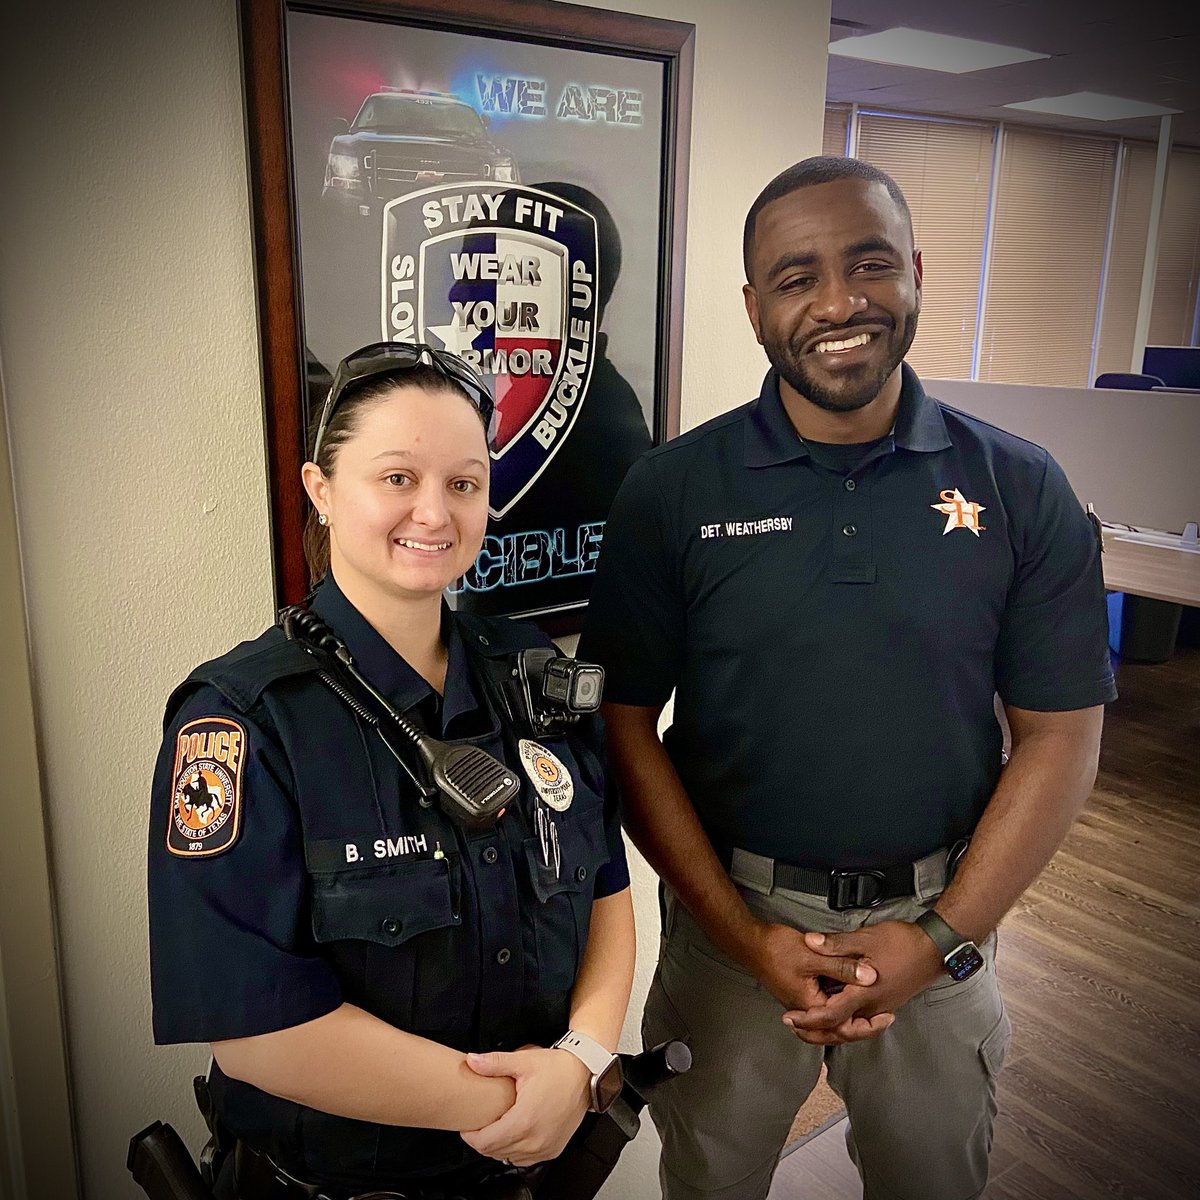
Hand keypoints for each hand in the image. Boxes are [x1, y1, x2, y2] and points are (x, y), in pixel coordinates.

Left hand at [459, 1046, 590, 1165]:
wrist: (585, 1074)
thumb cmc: (558, 1068)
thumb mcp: (523, 1061)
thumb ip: (494, 1063)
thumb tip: (472, 1061)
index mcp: (524, 1121)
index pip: (485, 1142)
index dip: (470, 1136)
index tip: (467, 1127)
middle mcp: (535, 1139)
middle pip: (495, 1152)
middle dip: (482, 1140)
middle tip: (479, 1125)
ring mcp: (545, 1147)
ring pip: (509, 1158)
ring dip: (498, 1147)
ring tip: (496, 1127)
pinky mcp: (553, 1149)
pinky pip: (526, 1159)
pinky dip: (515, 1151)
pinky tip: (515, 1134)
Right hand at [743, 921, 889, 1043]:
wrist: (751, 943)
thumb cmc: (776, 950)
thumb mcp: (814, 956)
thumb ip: (843, 967)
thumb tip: (870, 976)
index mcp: (811, 1006)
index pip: (844, 1028)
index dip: (868, 1025)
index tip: (887, 1016)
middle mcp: (806, 1010)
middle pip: (838, 1031)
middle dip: (862, 1028)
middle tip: (884, 1020)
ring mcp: (802, 1004)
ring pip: (831, 1023)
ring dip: (850, 1020)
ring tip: (871, 1015)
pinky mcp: (800, 994)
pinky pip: (824, 1010)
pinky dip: (839, 1010)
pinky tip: (848, 1000)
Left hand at [782, 921, 942, 1044]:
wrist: (935, 949)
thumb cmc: (903, 944)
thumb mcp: (865, 938)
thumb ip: (836, 944)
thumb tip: (810, 942)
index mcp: (864, 994)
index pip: (830, 1017)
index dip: (807, 1020)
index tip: (789, 1018)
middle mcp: (872, 1007)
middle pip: (839, 1030)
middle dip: (815, 1031)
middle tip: (794, 1025)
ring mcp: (881, 1007)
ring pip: (851, 1026)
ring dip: (829, 1025)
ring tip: (809, 1018)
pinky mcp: (886, 1002)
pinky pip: (861, 1018)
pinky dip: (845, 1018)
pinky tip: (836, 1006)